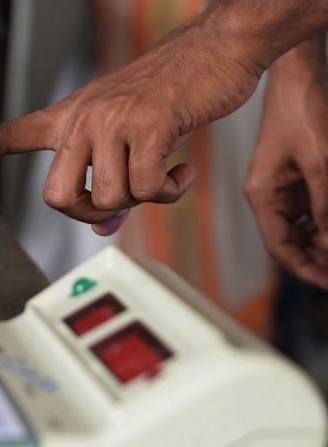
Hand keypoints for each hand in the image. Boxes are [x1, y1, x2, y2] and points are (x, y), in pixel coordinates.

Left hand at [0, 18, 264, 234]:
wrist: (213, 50)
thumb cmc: (168, 93)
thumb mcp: (128, 136)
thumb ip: (110, 180)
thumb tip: (105, 228)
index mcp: (69, 118)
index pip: (8, 136)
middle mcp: (81, 119)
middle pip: (55, 196)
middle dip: (86, 213)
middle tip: (115, 204)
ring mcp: (111, 121)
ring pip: (105, 198)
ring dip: (139, 200)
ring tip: (162, 174)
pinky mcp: (147, 125)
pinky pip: (146, 189)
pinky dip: (168, 192)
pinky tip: (181, 171)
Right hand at [244, 38, 327, 288]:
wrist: (301, 76)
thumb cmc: (299, 110)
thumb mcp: (320, 163)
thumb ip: (325, 207)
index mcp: (262, 194)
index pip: (281, 247)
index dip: (307, 270)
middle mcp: (271, 194)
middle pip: (295, 240)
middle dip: (320, 256)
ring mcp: (287, 184)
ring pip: (308, 225)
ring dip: (325, 237)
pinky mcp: (302, 174)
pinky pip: (315, 207)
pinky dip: (327, 218)